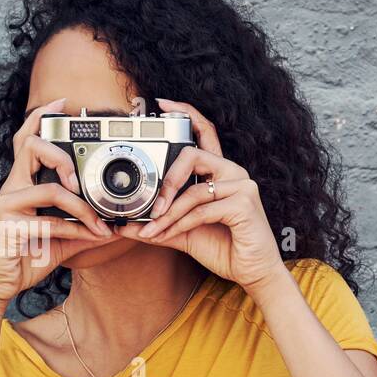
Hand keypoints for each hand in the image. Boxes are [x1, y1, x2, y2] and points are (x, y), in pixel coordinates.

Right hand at [0, 97, 114, 312]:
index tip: (60, 104)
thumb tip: (114, 227)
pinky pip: (50, 223)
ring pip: (50, 190)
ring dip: (82, 208)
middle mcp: (11, 189)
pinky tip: (91, 237)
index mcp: (21, 186)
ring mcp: (6, 206)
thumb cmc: (23, 258)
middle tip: (82, 180)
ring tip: (100, 223)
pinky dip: (76, 231)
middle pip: (29, 148)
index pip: (26, 142)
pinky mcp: (7, 226)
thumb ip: (82, 230)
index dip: (40, 120)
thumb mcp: (59, 242)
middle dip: (62, 157)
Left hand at [115, 98, 285, 292]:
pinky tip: (170, 234)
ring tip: (153, 230)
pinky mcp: (245, 204)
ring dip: (168, 213)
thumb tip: (125, 226)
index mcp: (220, 173)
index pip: (205, 133)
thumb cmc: (224, 248)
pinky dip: (181, 224)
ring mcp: (242, 186)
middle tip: (150, 206)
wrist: (252, 273)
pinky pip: (202, 209)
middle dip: (166, 181)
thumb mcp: (183, 232)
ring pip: (193, 189)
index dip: (187, 113)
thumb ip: (159, 225)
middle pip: (192, 155)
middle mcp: (233, 173)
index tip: (163, 104)